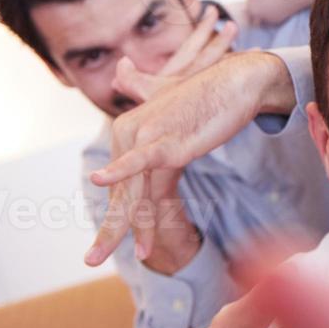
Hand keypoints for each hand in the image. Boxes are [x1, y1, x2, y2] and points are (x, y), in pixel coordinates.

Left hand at [86, 51, 295, 266]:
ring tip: (139, 255)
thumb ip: (139, 83)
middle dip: (111, 230)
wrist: (236, 81)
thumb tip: (120, 67)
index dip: (123, 214)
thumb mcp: (166, 91)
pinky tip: (101, 181)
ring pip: (136, 192)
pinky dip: (122, 174)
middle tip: (92, 260)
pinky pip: (142, 165)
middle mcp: (128, 134)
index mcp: (127, 131)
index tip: (116, 241)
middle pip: (122, 192)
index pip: (124, 183)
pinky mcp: (165, 140)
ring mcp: (145, 137)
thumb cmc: (206, 90)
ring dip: (133, 227)